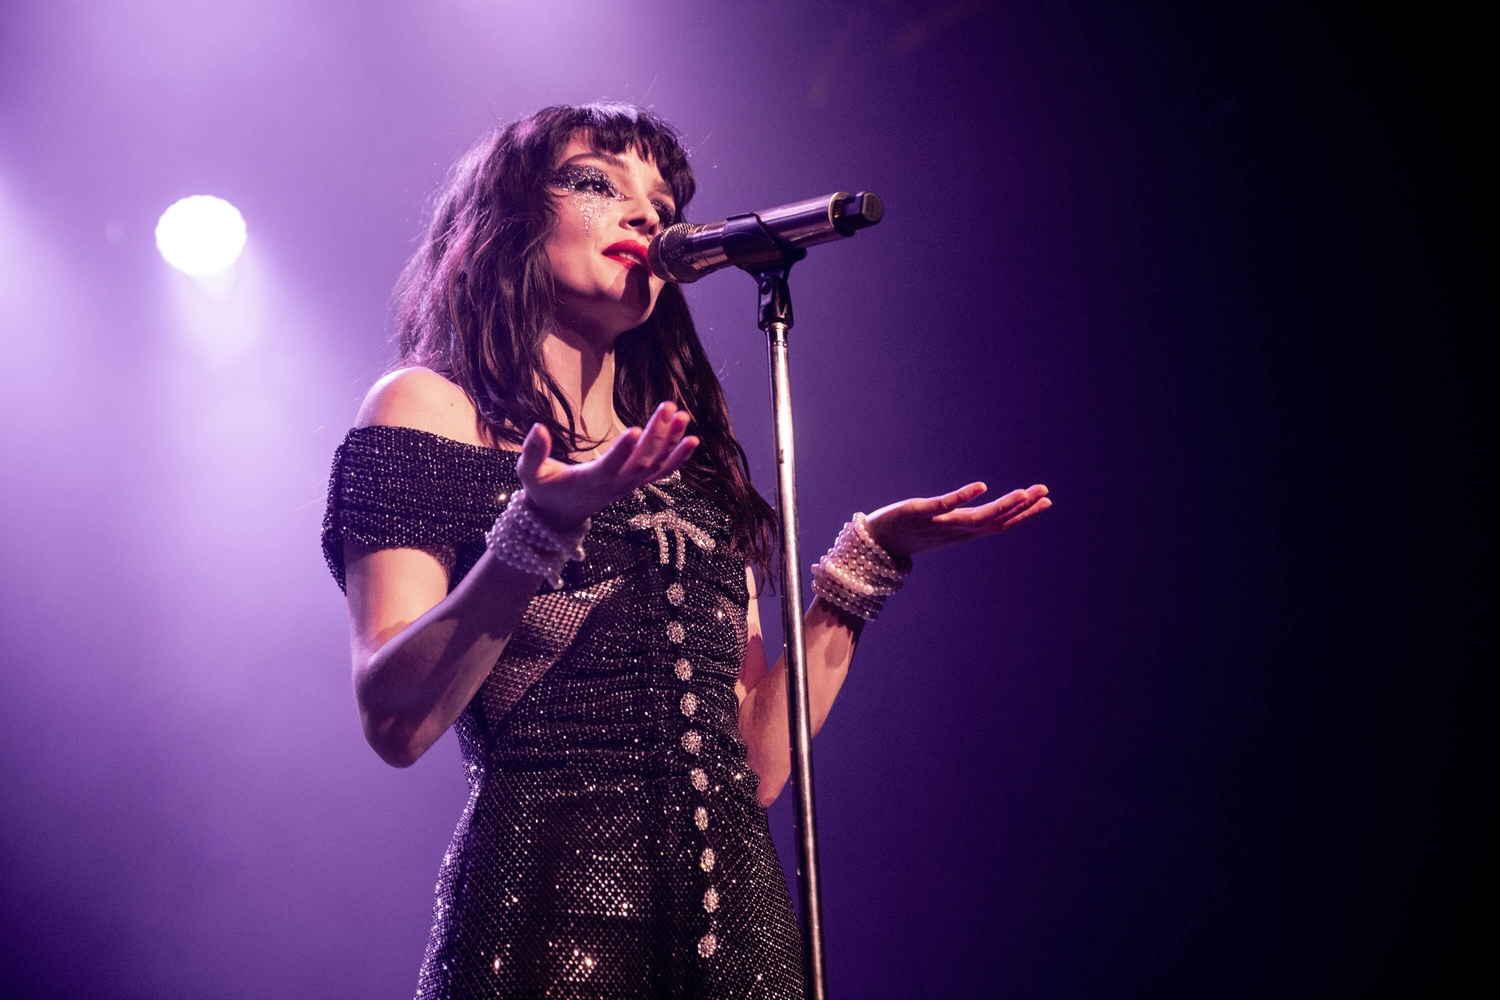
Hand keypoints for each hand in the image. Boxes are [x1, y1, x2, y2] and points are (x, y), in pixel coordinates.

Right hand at [515, 402, 697, 530]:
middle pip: (641, 462)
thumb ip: (531, 452)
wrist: (560, 516)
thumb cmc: (544, 490)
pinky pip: (661, 473)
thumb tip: (537, 428)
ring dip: (672, 443)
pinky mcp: (634, 484)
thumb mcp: (529, 473)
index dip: (622, 450)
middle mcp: (614, 485)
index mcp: (590, 481)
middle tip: (668, 408)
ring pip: (656, 467)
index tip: (635, 429)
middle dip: (657, 436)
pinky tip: (690, 438)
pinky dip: (677, 457)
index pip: (609, 466)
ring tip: (683, 416)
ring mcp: (628, 486)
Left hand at [864, 482, 1050, 558]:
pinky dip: (964, 497)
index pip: (1000, 524)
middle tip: (1046, 494)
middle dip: (1022, 508)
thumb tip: (978, 510)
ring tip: (1023, 493)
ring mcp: (939, 523)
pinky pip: (945, 505)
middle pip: (996, 521)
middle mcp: (956, 530)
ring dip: (1001, 506)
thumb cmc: (908, 533)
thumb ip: (961, 519)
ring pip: (977, 517)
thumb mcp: (941, 526)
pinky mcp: (921, 513)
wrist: (875, 543)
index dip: (1024, 514)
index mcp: (963, 532)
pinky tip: (981, 486)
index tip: (1045, 501)